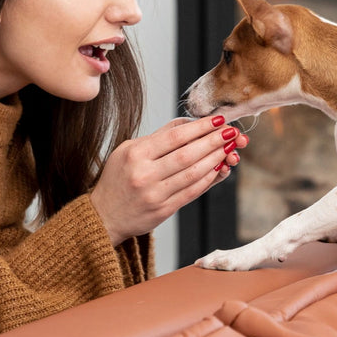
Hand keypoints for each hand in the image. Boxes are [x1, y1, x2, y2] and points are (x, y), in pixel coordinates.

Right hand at [91, 115, 248, 244]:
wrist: (104, 216)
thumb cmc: (118, 178)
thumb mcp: (128, 150)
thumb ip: (158, 136)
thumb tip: (189, 123)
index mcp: (135, 154)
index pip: (175, 136)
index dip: (201, 127)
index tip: (219, 120)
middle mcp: (144, 173)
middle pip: (188, 153)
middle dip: (214, 141)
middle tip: (232, 132)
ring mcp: (155, 194)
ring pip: (194, 173)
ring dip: (216, 159)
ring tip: (230, 148)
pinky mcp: (163, 210)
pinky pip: (192, 192)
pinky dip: (208, 179)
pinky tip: (219, 168)